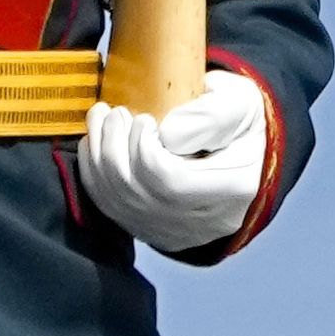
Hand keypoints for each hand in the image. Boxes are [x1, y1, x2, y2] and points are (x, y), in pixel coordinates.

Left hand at [75, 70, 269, 256]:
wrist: (235, 151)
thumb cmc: (237, 120)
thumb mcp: (240, 102)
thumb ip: (212, 115)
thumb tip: (167, 134)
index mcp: (233, 188)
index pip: (171, 182)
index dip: (143, 149)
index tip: (144, 118)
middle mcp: (204, 221)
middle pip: (139, 193)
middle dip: (114, 147)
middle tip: (115, 112)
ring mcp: (174, 232)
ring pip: (118, 202)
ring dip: (98, 155)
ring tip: (103, 118)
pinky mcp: (151, 231)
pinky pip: (109, 208)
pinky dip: (94, 173)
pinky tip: (98, 143)